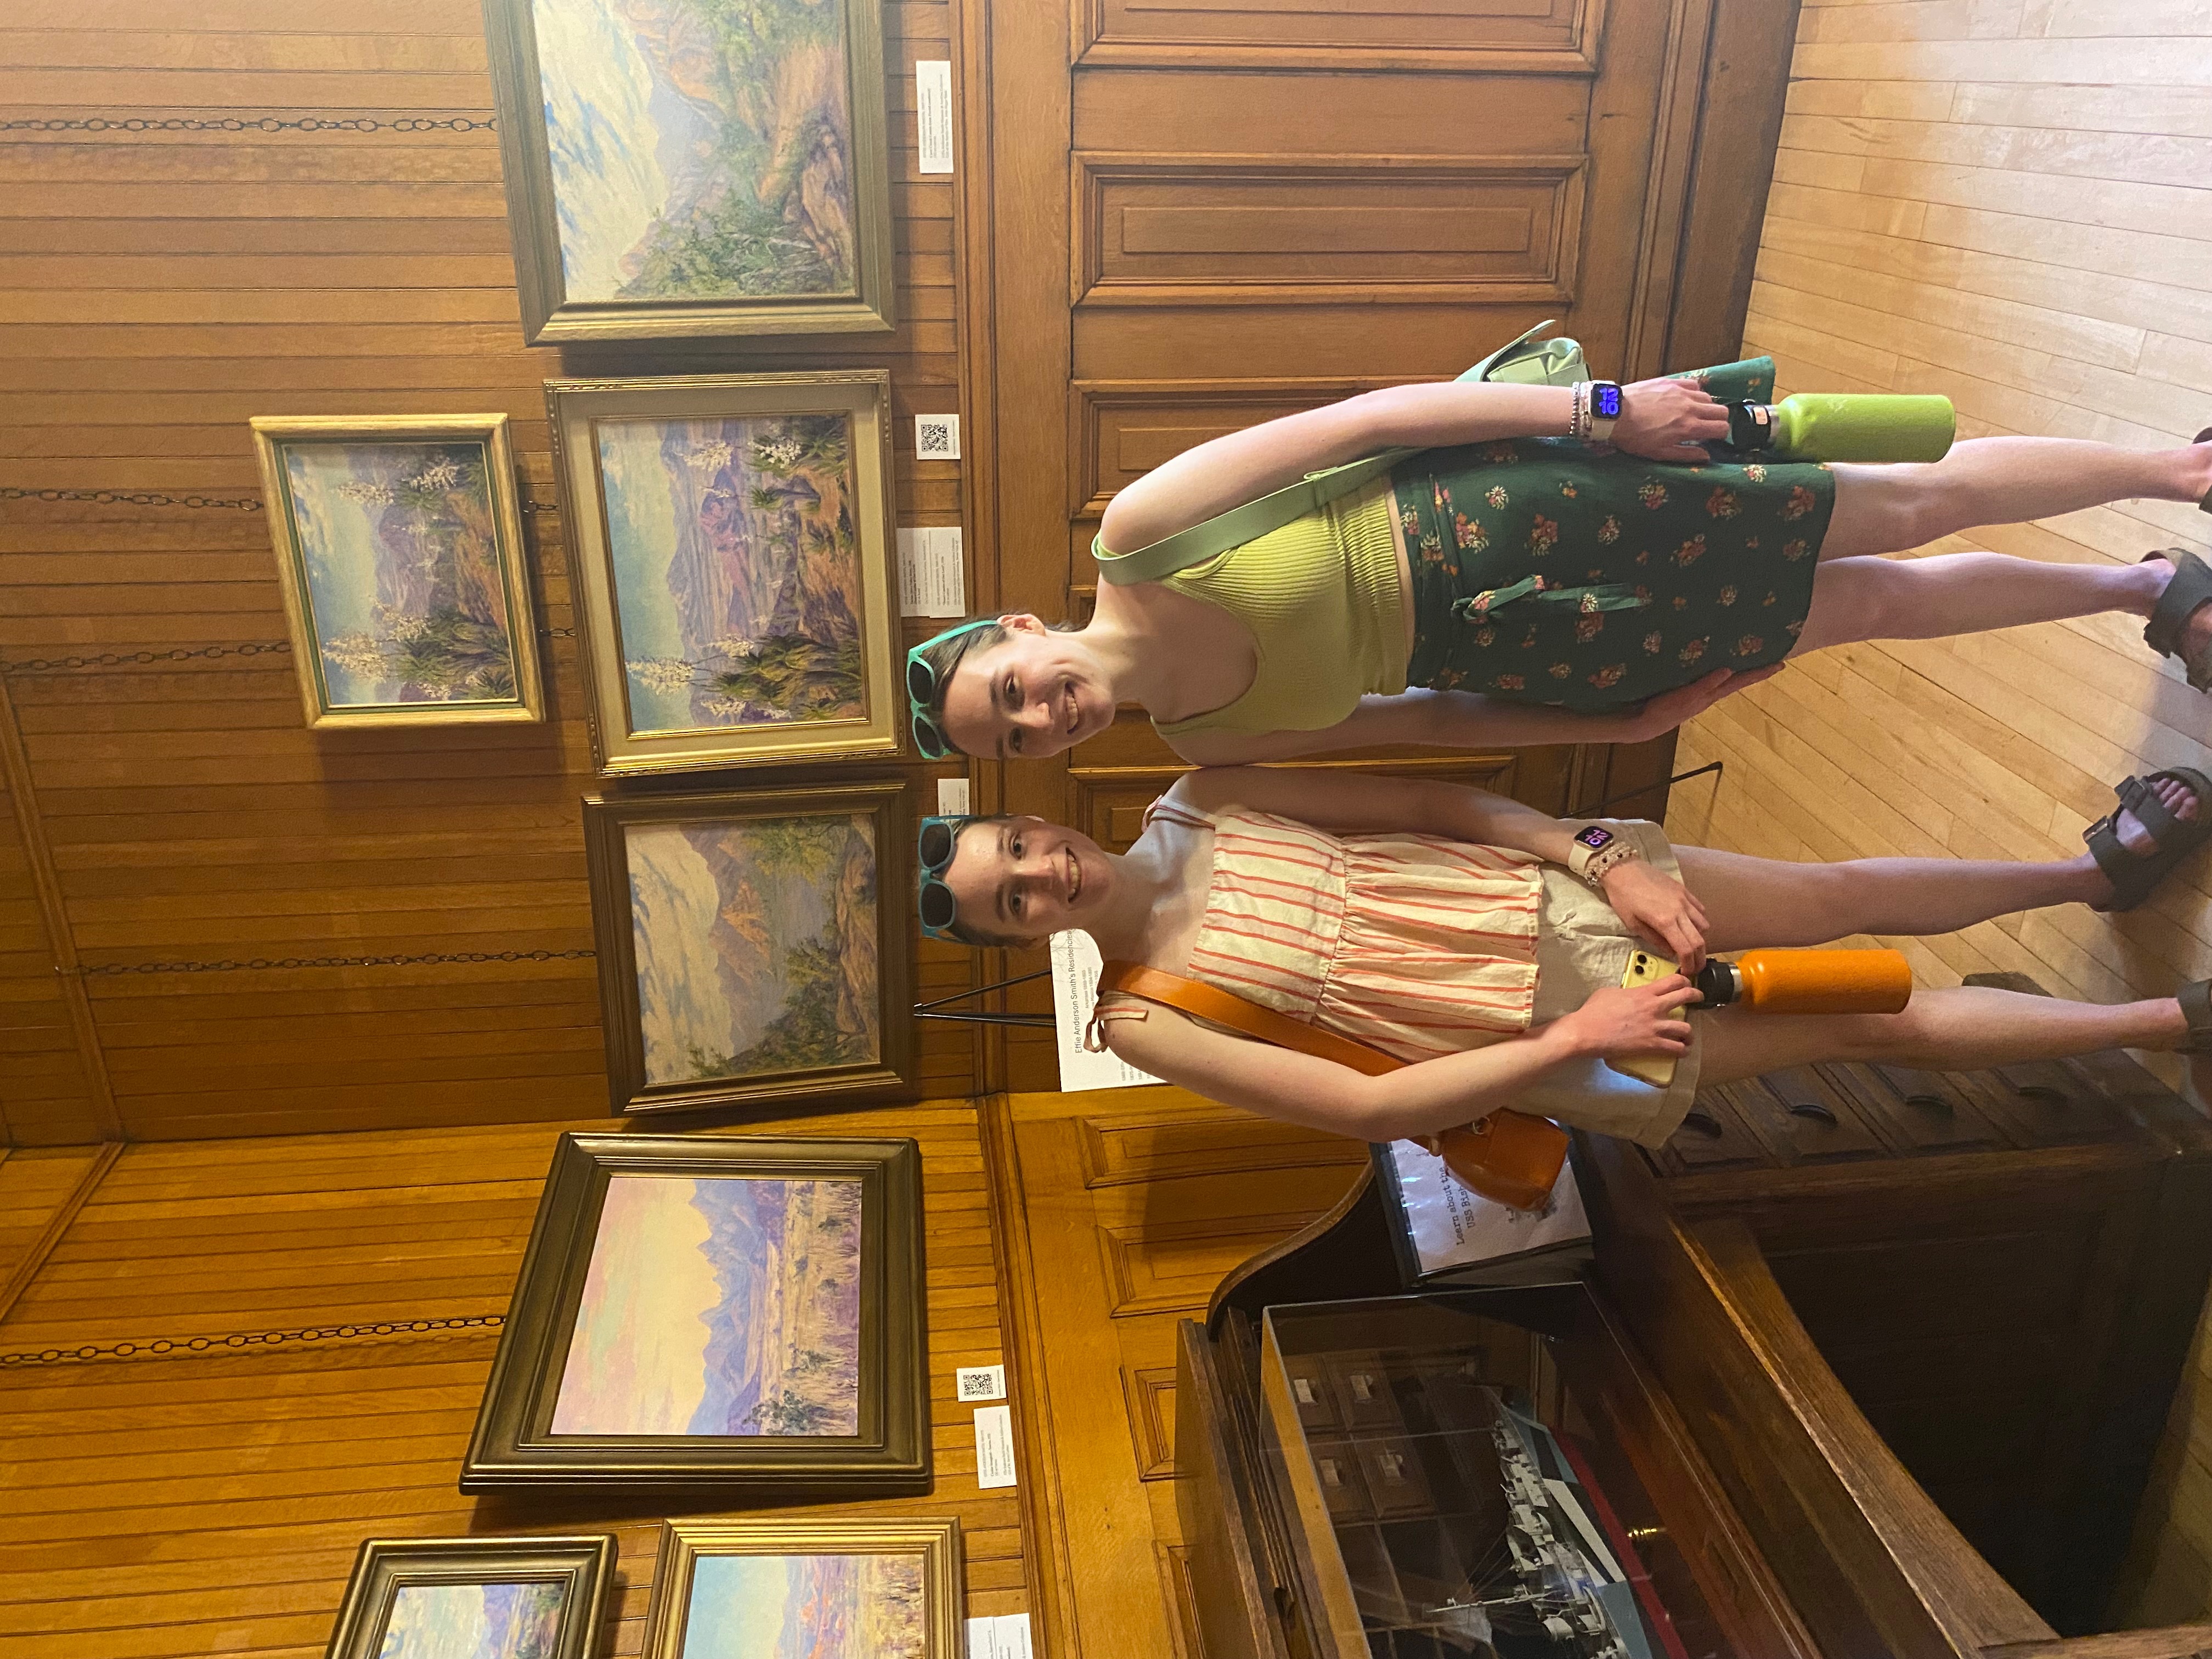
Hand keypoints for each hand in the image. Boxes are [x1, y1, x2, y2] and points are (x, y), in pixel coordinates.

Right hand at [1549, 978, 1698, 1060]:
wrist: (1586, 1032)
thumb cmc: (1593, 1012)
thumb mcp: (1609, 992)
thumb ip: (1626, 992)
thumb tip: (1630, 995)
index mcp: (1644, 992)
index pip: (1673, 980)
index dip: (1684, 979)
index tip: (1686, 983)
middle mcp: (1654, 1007)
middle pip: (1686, 996)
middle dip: (1696, 996)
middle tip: (1698, 999)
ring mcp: (1655, 1027)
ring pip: (1686, 1027)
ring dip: (1689, 1032)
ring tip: (1688, 1035)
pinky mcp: (1652, 1044)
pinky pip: (1676, 1048)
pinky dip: (1682, 1050)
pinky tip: (1682, 1051)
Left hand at [1600, 861, 1709, 970]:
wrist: (1623, 869)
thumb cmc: (1623, 897)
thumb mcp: (1632, 923)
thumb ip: (1654, 940)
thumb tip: (1670, 952)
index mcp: (1665, 921)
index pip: (1685, 949)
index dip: (1689, 964)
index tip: (1686, 972)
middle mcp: (1679, 911)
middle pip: (1699, 941)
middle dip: (1699, 958)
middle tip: (1694, 967)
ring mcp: (1684, 899)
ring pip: (1704, 925)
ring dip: (1700, 939)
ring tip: (1691, 946)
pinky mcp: (1684, 890)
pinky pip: (1700, 909)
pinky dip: (1699, 921)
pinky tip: (1690, 925)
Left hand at [1608, 376, 1733, 460]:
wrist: (1614, 413)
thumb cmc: (1635, 437)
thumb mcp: (1659, 453)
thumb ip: (1686, 454)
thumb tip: (1707, 457)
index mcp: (1689, 427)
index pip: (1721, 428)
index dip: (1721, 434)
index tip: (1712, 438)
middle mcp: (1690, 407)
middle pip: (1721, 410)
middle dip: (1718, 420)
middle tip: (1707, 426)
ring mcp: (1682, 392)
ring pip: (1709, 397)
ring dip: (1706, 406)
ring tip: (1694, 413)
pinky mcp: (1672, 382)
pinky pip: (1694, 384)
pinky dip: (1695, 392)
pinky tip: (1685, 399)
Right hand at [1622, 666, 1780, 741]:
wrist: (1643, 724)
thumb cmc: (1663, 712)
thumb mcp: (1685, 698)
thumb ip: (1705, 685)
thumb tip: (1728, 670)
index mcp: (1711, 694)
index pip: (1741, 681)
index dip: (1760, 673)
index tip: (1781, 664)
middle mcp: (1709, 693)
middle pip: (1736, 679)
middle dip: (1753, 669)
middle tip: (1770, 657)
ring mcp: (1697, 693)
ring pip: (1723, 678)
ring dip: (1736, 668)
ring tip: (1746, 656)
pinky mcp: (1686, 690)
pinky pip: (1707, 676)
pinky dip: (1715, 669)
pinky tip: (1713, 662)